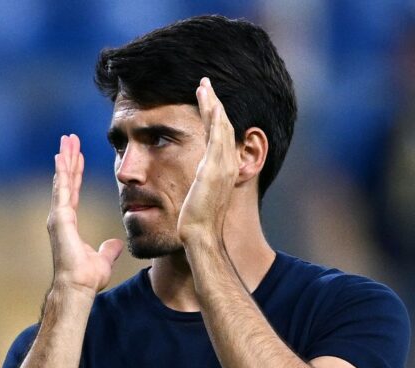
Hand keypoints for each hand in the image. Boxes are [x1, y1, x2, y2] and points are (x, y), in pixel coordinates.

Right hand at [47, 134, 123, 293]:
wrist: (78, 286)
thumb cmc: (87, 278)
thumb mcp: (103, 258)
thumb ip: (108, 249)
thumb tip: (115, 243)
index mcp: (70, 223)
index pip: (74, 191)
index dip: (76, 172)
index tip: (77, 156)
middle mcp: (61, 216)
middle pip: (66, 181)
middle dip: (68, 159)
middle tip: (69, 139)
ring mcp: (58, 216)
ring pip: (62, 180)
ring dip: (65, 159)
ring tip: (66, 140)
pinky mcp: (60, 218)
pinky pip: (62, 189)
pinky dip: (62, 172)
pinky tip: (62, 156)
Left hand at [177, 78, 238, 245]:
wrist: (200, 236)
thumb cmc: (195, 224)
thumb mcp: (196, 198)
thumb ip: (196, 186)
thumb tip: (188, 184)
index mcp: (221, 171)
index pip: (218, 139)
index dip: (214, 118)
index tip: (206, 102)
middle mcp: (226, 165)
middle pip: (223, 127)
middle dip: (215, 104)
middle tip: (206, 85)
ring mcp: (222, 166)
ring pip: (220, 126)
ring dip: (213, 104)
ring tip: (204, 86)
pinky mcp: (214, 168)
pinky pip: (217, 135)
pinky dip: (215, 116)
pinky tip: (210, 101)